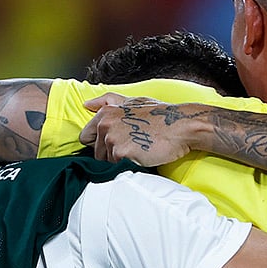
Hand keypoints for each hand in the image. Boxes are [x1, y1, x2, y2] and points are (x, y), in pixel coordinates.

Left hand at [78, 93, 195, 165]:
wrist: (180, 126)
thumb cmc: (160, 115)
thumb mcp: (133, 101)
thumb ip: (108, 101)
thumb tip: (87, 105)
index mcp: (105, 113)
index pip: (86, 137)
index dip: (100, 143)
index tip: (116, 142)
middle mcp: (105, 125)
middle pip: (96, 153)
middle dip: (112, 153)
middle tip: (133, 144)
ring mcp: (112, 139)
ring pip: (107, 161)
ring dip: (121, 160)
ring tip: (139, 149)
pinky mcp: (121, 153)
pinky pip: (118, 167)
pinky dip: (129, 164)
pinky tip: (142, 155)